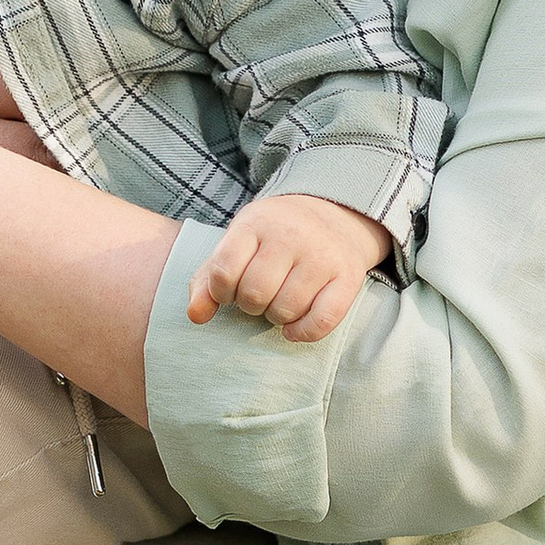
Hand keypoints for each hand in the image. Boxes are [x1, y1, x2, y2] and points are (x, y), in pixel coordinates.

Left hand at [186, 195, 389, 344]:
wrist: (332, 211)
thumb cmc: (272, 237)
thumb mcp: (238, 243)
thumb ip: (208, 279)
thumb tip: (195, 316)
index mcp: (256, 223)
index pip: (224, 269)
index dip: (220, 292)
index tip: (229, 291)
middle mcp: (291, 235)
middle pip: (255, 293)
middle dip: (250, 305)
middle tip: (257, 297)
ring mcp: (322, 256)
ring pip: (286, 310)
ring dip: (276, 317)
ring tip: (277, 303)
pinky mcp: (348, 276)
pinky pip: (322, 321)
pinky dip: (303, 332)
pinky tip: (293, 327)